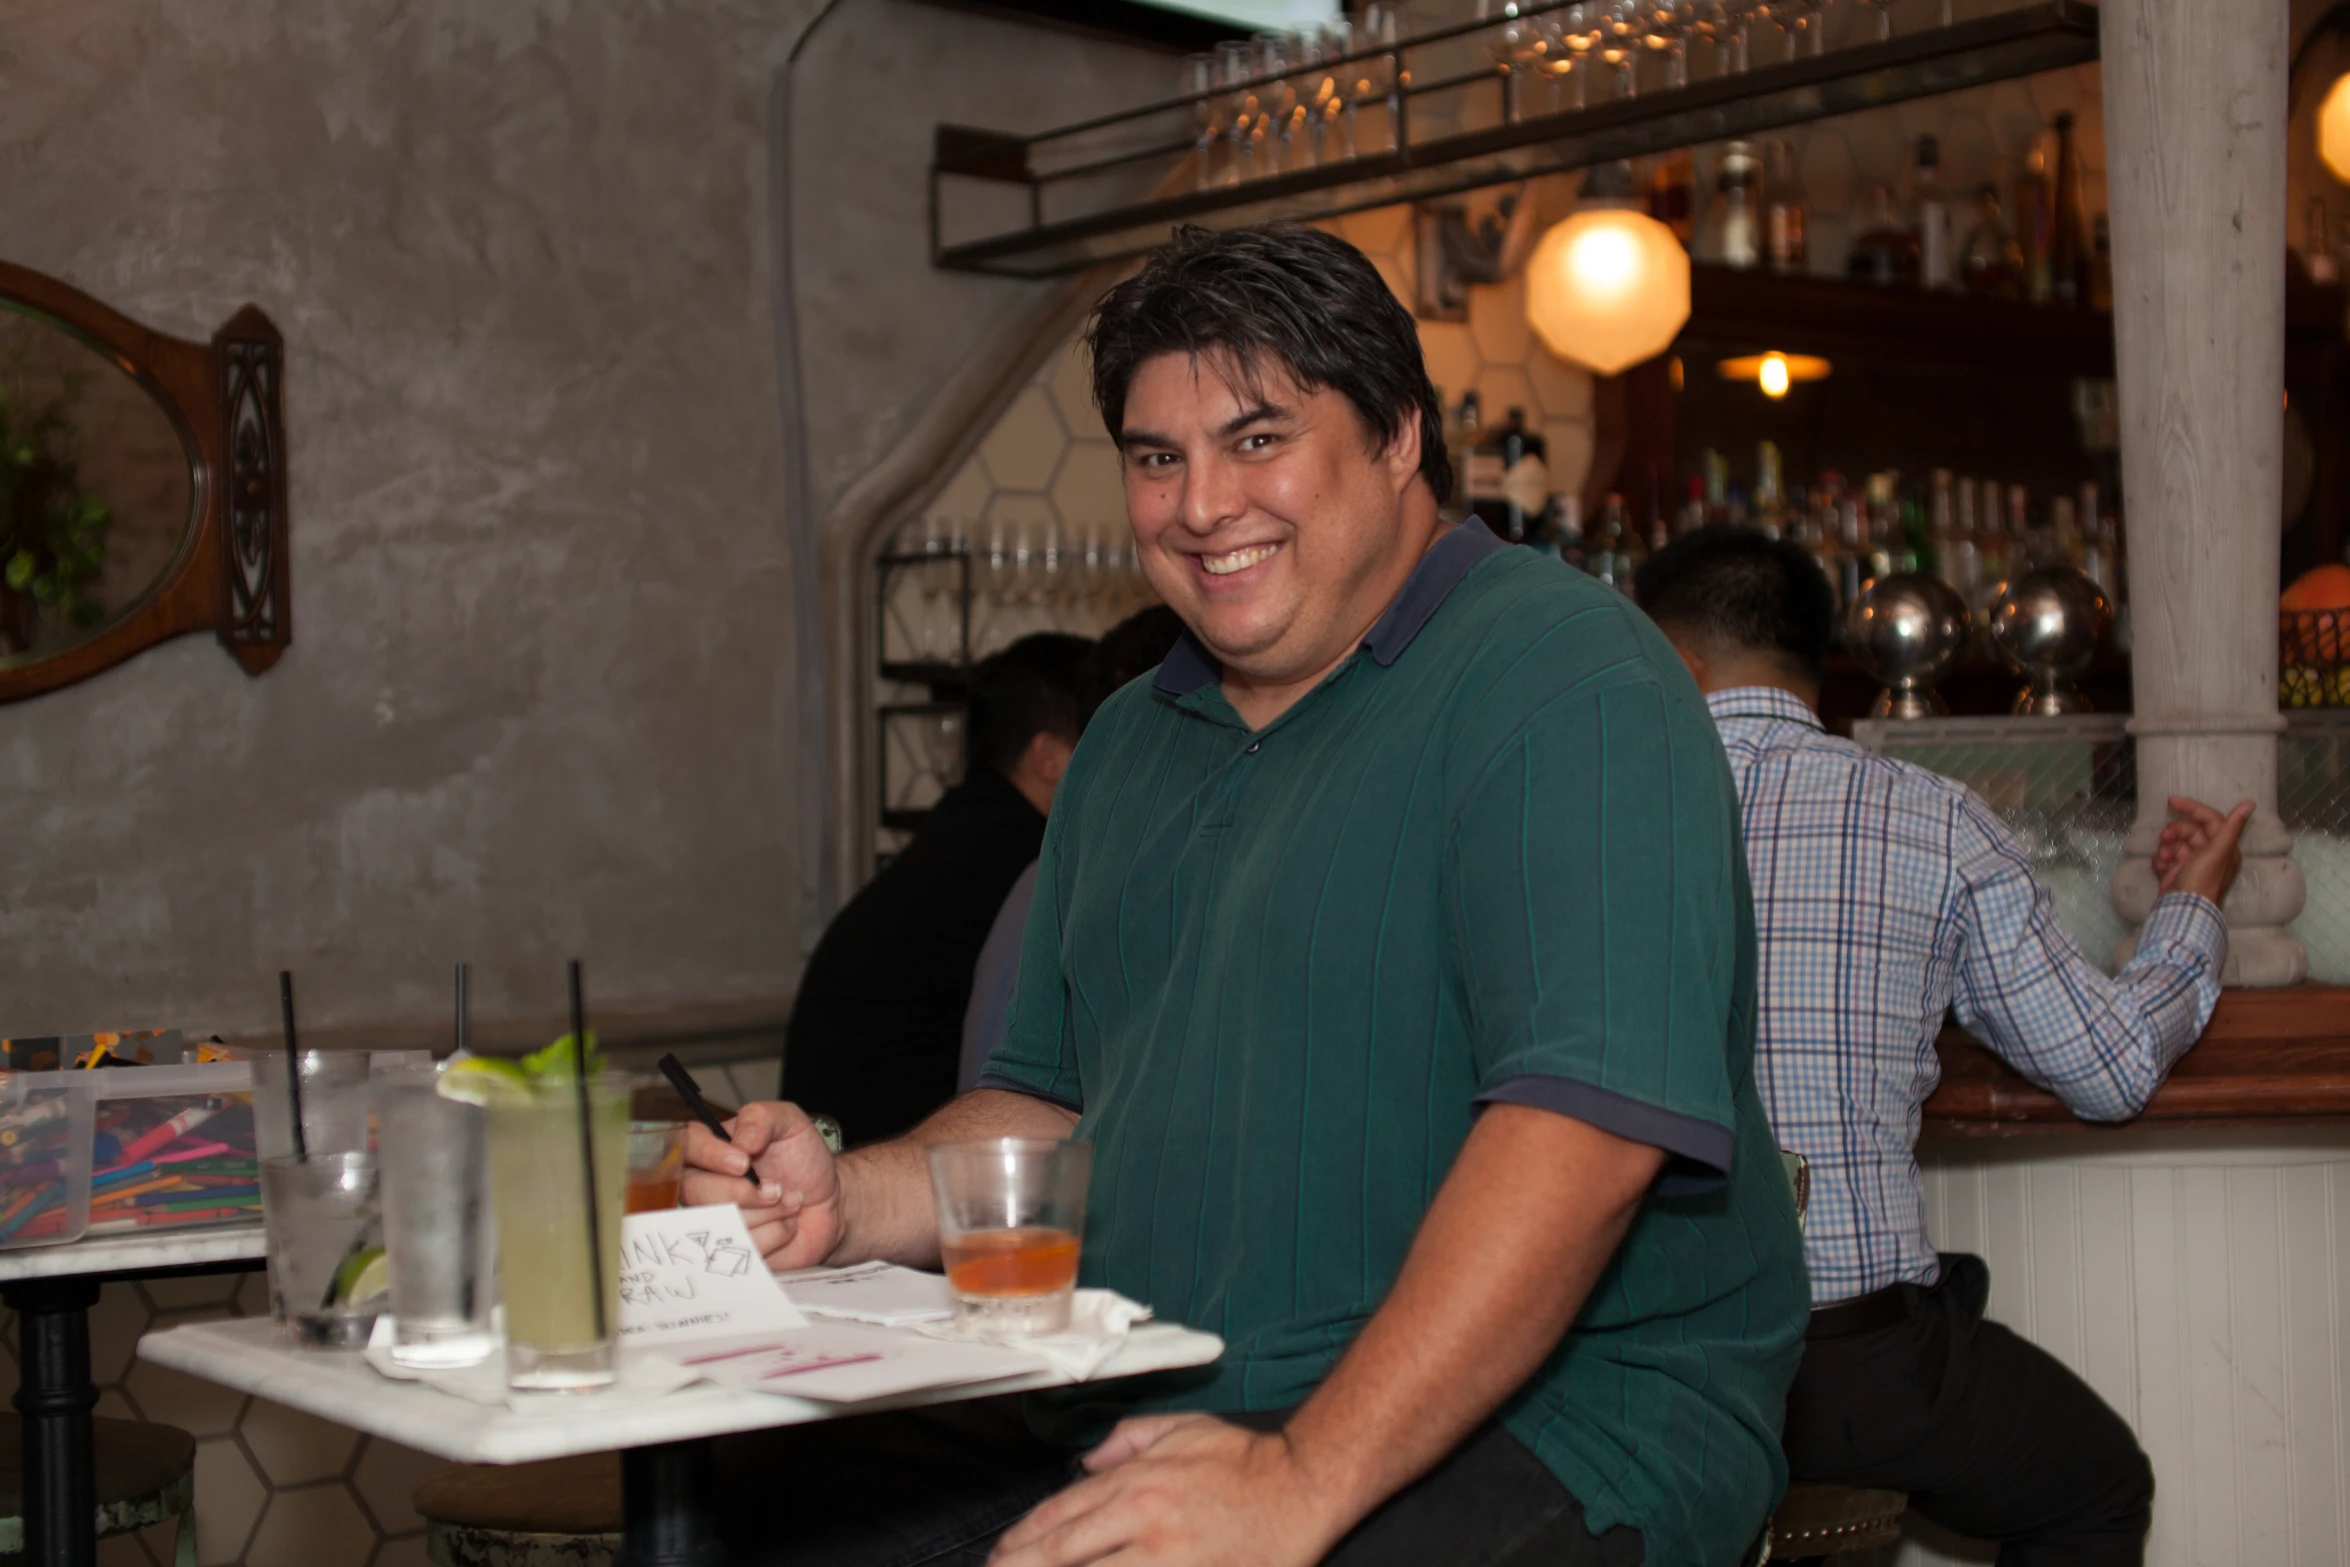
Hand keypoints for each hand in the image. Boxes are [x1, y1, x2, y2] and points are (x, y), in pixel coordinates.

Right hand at [678, 1101, 843, 1269]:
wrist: (829, 1201)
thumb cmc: (802, 1159)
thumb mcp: (790, 1123)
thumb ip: (762, 1118)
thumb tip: (741, 1141)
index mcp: (710, 1149)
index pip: (685, 1146)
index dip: (708, 1154)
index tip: (743, 1162)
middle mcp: (702, 1185)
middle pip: (695, 1192)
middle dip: (744, 1193)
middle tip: (777, 1188)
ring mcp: (713, 1221)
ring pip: (721, 1223)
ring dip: (768, 1213)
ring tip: (789, 1202)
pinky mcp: (730, 1250)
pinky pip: (743, 1249)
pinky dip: (776, 1235)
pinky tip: (786, 1225)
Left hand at [989, 1414, 1345, 1566]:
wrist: (1304, 1487)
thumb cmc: (1246, 1462)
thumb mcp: (1181, 1429)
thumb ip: (1126, 1439)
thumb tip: (1088, 1464)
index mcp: (1136, 1482)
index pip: (1058, 1517)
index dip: (1021, 1542)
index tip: (1002, 1555)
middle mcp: (1143, 1522)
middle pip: (1061, 1557)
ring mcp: (1166, 1561)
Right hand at [2152, 795, 2254, 905]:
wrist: (2183, 909)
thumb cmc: (2202, 878)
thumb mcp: (2218, 851)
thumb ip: (2231, 826)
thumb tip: (2250, 803)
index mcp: (2223, 847)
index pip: (2209, 819)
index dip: (2192, 809)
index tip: (2171, 802)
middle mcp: (2209, 854)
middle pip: (2189, 831)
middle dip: (2175, 832)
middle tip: (2164, 838)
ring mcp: (2191, 863)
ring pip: (2175, 843)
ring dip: (2166, 847)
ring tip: (2163, 858)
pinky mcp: (2176, 873)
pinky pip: (2166, 857)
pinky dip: (2161, 860)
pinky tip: (2161, 867)